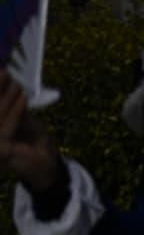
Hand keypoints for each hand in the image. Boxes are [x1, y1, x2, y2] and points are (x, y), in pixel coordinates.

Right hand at [0, 72, 63, 192]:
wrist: (47, 164)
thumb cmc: (33, 139)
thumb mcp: (21, 116)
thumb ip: (10, 101)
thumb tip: (4, 75)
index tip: (1, 70)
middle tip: (3, 71)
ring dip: (6, 96)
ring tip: (15, 82)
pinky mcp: (1, 151)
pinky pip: (7, 127)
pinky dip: (16, 111)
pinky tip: (22, 97)